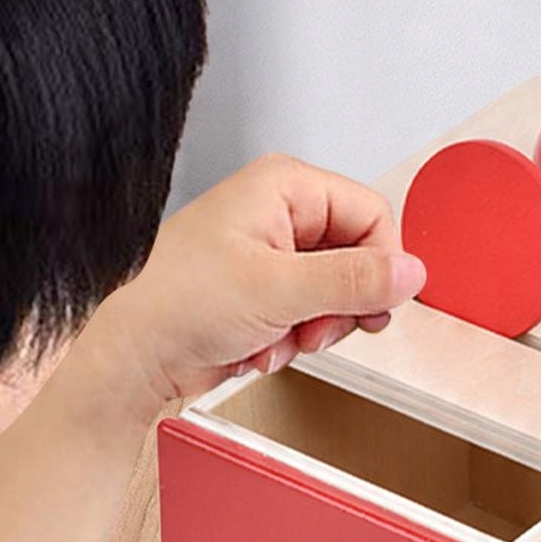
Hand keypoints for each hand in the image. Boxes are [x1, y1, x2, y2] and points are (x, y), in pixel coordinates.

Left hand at [82, 153, 426, 408]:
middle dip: (338, 306)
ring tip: (277, 340)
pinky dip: (290, 341)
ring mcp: (272, 254)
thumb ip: (353, 281)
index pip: (372, 214)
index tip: (375, 305)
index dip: (381, 264)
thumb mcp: (277, 290)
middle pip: (358, 258)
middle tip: (314, 328)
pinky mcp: (263, 292)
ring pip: (336, 295)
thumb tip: (412, 273)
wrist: (129, 355)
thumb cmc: (174, 301)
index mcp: (284, 186)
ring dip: (313, 330)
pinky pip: (309, 317)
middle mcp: (280, 213)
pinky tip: (257, 347)